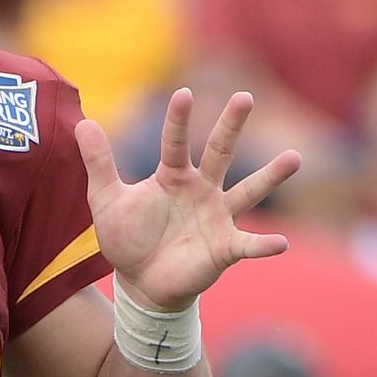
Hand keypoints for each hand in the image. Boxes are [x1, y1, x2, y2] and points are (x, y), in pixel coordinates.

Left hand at [75, 89, 301, 310]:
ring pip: (248, 191)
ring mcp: (217, 217)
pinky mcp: (224, 248)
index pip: (175, 142)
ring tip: (294, 157)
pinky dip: (264, 245)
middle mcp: (201, 190)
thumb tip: (83, 122)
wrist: (140, 283)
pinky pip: (248, 245)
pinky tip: (281, 243)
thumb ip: (99, 162)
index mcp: (173, 176)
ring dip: (270, 176)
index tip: (183, 93)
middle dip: (231, 125)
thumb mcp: (107, 200)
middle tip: (245, 96)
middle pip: (219, 152)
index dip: (178, 120)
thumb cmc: (128, 238)